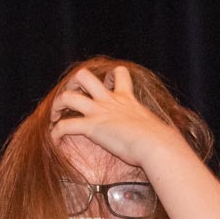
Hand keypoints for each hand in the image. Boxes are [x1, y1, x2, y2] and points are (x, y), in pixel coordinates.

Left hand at [49, 65, 183, 168]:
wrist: (156, 145)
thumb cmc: (160, 140)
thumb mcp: (154, 126)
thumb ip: (151, 127)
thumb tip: (166, 141)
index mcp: (126, 98)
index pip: (118, 73)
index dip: (107, 76)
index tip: (103, 86)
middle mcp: (110, 101)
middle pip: (84, 76)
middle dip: (71, 84)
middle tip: (69, 98)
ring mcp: (99, 112)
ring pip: (68, 96)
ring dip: (56, 105)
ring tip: (53, 117)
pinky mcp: (92, 127)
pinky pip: (64, 126)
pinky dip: (55, 133)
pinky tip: (54, 140)